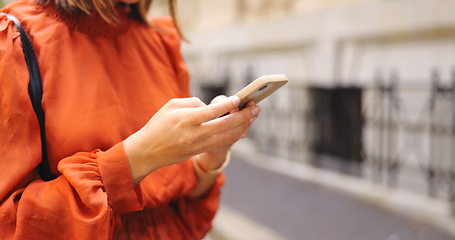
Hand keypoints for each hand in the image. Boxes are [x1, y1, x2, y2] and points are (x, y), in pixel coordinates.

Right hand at [123, 96, 259, 183]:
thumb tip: (210, 106)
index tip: (239, 99)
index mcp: (185, 119)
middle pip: (224, 125)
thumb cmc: (158, 124)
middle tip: (256, 108)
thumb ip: (192, 102)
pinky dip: (233, 137)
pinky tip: (242, 131)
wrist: (147, 151)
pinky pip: (220, 144)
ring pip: (225, 136)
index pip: (211, 111)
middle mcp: (193, 133)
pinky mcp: (198, 152)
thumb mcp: (171, 106)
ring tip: (252, 118)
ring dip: (242, 127)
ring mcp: (197, 145)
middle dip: (243, 116)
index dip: (228, 105)